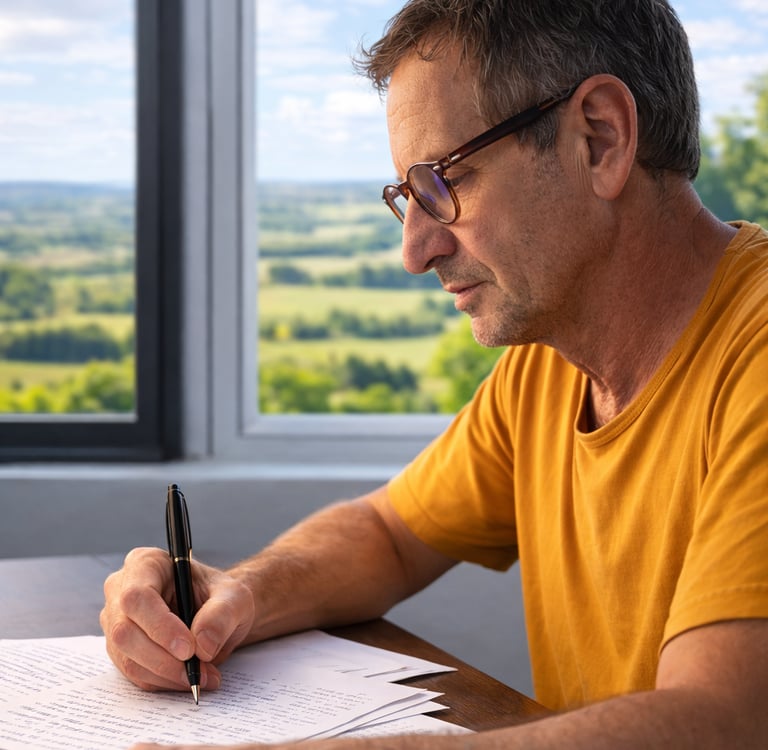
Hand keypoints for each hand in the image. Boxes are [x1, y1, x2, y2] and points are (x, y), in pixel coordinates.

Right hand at [100, 547, 255, 692]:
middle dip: (163, 658)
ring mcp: (116, 621)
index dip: (160, 626)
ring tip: (201, 676)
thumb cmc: (220, 596)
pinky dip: (162, 681)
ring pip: (127, 657)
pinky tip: (188, 678)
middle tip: (198, 671)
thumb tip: (202, 645)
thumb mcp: (234, 597)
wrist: (216, 614)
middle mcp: (122, 590)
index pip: (138, 596)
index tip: (189, 649)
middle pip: (125, 631)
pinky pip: (133, 673)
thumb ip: (222, 614)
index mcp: (146, 563)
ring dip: (165, 674)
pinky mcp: (121, 649)